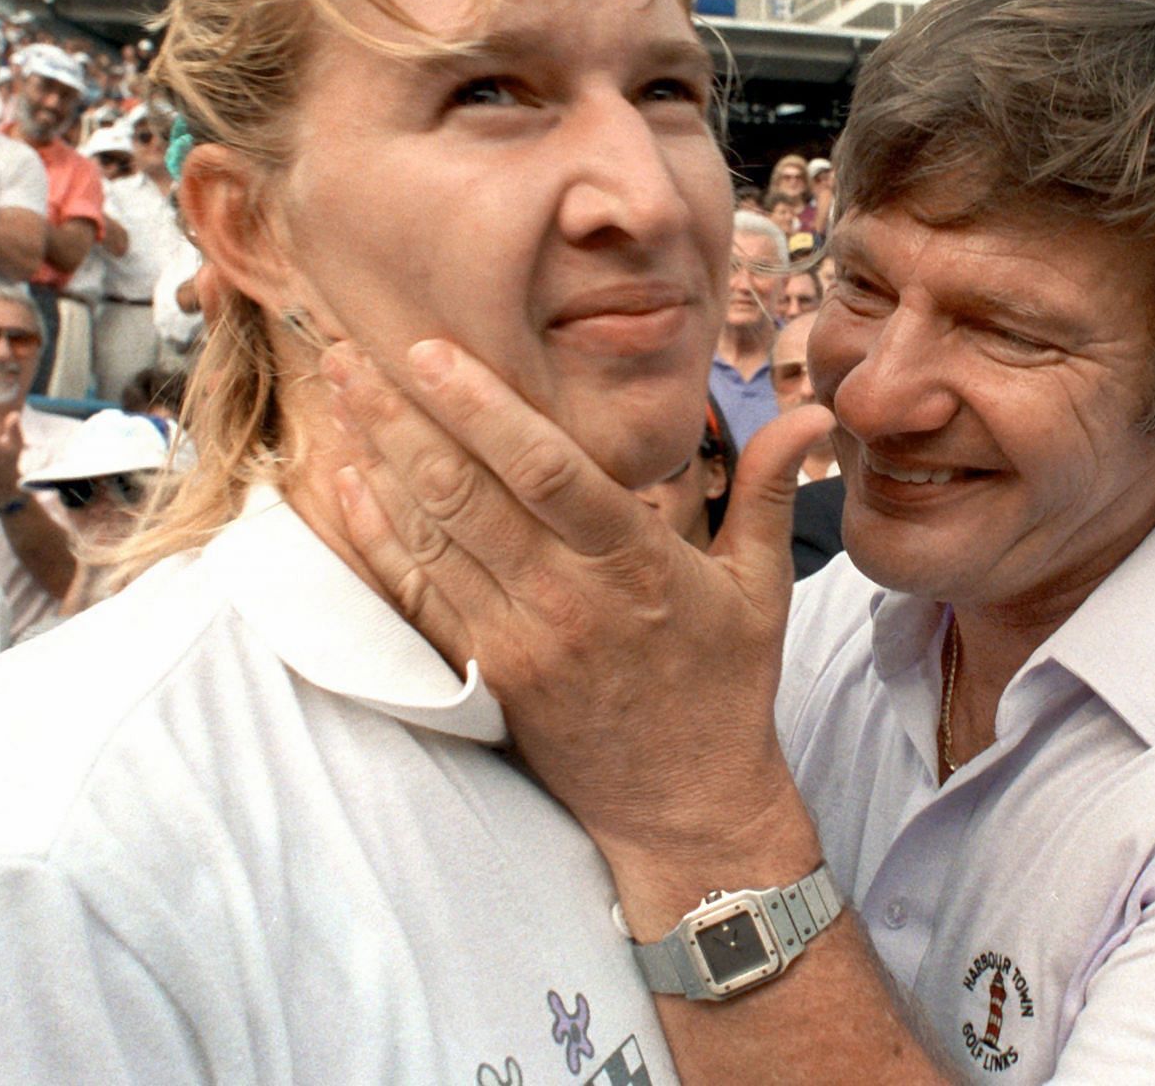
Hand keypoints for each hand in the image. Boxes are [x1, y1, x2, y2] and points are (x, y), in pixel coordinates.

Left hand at [324, 338, 832, 865]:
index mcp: (636, 564)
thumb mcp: (762, 587)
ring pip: (432, 535)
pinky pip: (420, 594)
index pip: (548, 470)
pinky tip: (351, 480)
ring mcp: (519, 640)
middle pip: (467, 493)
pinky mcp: (488, 675)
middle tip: (348, 349)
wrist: (685, 805)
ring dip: (379, 458)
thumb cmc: (726, 687)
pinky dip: (381, 534)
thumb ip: (767, 490)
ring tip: (339, 391)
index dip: (482, 408)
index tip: (430, 351)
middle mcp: (568, 599)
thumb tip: (814, 412)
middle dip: (402, 415)